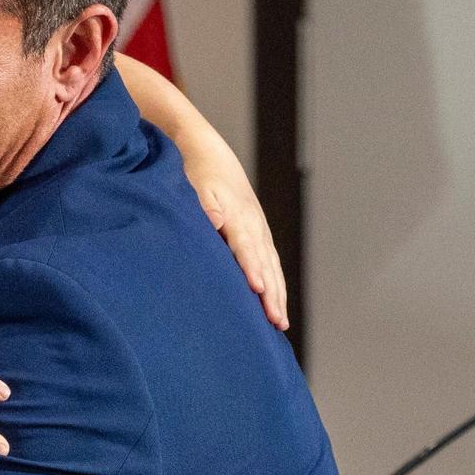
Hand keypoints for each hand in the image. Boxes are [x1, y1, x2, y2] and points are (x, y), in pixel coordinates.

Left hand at [180, 135, 288, 330]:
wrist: (207, 152)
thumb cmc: (194, 173)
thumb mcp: (193, 186)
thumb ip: (203, 207)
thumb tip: (215, 222)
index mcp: (237, 216)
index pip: (246, 248)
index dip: (252, 269)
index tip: (258, 289)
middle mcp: (254, 225)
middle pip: (265, 265)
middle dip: (272, 294)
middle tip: (276, 322)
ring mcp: (259, 229)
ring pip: (272, 267)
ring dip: (278, 294)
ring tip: (281, 322)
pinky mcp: (258, 232)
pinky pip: (270, 262)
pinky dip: (276, 283)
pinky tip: (276, 303)